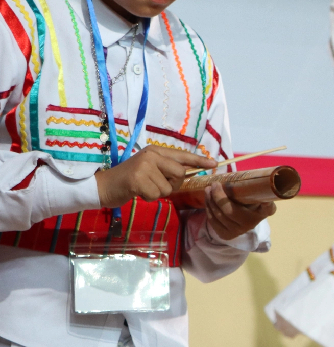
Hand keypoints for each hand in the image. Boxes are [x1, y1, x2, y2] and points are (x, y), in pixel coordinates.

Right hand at [95, 146, 215, 207]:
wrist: (102, 186)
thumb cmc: (129, 180)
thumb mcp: (149, 169)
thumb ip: (167, 169)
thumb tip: (190, 173)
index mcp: (156, 151)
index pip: (182, 155)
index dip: (199, 160)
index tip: (214, 163)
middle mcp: (152, 155)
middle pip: (179, 174)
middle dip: (172, 184)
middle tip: (155, 185)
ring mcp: (144, 166)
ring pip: (168, 187)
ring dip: (157, 193)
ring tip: (143, 188)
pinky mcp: (137, 180)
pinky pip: (156, 195)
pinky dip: (149, 198)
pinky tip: (137, 193)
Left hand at [204, 182, 276, 239]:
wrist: (246, 223)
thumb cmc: (253, 207)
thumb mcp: (261, 201)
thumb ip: (263, 195)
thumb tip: (268, 184)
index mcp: (260, 214)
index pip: (266, 210)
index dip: (266, 205)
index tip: (266, 200)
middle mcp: (248, 225)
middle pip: (229, 211)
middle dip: (218, 197)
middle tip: (214, 184)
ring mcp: (235, 232)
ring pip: (218, 216)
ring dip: (210, 201)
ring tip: (208, 189)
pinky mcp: (225, 235)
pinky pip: (212, 221)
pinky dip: (208, 209)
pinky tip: (208, 199)